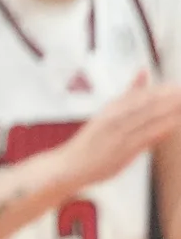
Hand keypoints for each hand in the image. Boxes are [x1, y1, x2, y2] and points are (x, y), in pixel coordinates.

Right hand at [54, 74, 180, 189]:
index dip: (160, 91)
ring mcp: (118, 134)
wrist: (69, 165)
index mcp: (111, 109)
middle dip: (167, 98)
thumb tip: (142, 72)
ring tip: (180, 102)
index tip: (176, 86)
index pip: (140, 96)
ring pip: (147, 119)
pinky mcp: (122, 150)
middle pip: (146, 105)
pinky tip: (173, 124)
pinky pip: (144, 137)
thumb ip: (128, 94)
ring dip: (167, 110)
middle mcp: (114, 119)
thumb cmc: (89, 142)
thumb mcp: (107, 113)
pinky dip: (160, 129)